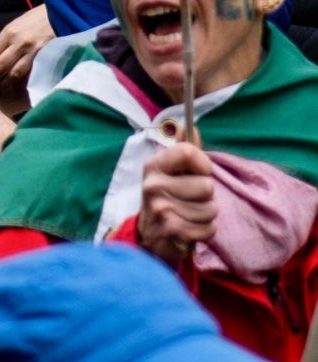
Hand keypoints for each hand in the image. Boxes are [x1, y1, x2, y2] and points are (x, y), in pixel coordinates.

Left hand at [0, 5, 54, 100]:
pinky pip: (30, 75)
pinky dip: (21, 84)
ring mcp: (33, 52)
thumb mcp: (15, 26)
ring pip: (13, 74)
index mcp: (8, 33)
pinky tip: (14, 89)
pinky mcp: (45, 60)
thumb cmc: (36, 20)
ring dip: (2, 85)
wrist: (61, 15)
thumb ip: (4, 41)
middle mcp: (19, 43)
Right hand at [138, 141, 217, 267]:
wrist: (150, 235)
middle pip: (206, 185)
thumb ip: (183, 150)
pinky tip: (190, 228)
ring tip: (189, 215)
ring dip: (206, 215)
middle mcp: (153, 185)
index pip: (189, 152)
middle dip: (206, 196)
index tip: (197, 173)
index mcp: (154, 165)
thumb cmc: (167, 197)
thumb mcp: (170, 171)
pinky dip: (205, 231)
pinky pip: (209, 228)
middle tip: (190, 199)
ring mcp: (161, 208)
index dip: (203, 164)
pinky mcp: (173, 231)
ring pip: (211, 209)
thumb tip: (191, 127)